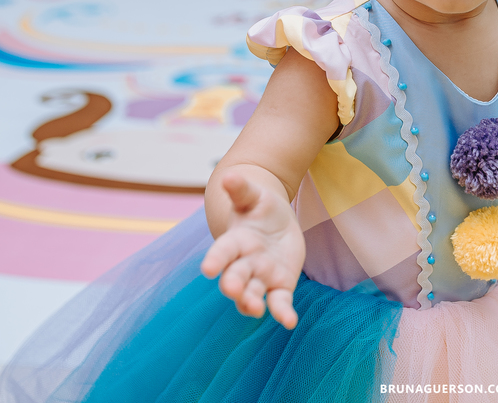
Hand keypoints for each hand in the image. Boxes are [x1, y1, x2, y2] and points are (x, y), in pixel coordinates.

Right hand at [200, 171, 305, 328]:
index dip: (216, 259)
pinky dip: (282, 312)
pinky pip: (279, 301)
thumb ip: (240, 189)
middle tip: (232, 290)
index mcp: (235, 240)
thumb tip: (229, 175)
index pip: (223, 251)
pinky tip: (289, 322)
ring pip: (253, 293)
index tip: (208, 269)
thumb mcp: (252, 195)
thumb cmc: (256, 207)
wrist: (271, 221)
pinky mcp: (279, 285)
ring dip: (251, 302)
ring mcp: (261, 276)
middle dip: (233, 284)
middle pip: (236, 275)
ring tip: (254, 310)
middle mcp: (244, 262)